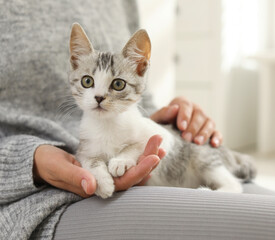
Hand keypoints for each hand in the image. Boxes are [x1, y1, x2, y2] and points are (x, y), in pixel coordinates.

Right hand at [33, 135, 164, 197]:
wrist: (43, 159)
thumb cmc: (48, 164)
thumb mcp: (59, 168)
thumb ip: (75, 177)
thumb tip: (93, 188)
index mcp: (95, 186)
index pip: (121, 183)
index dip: (138, 172)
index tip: (153, 159)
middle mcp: (105, 183)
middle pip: (132, 175)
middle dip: (148, 161)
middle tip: (161, 147)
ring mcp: (107, 173)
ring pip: (132, 167)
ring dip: (146, 155)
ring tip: (160, 141)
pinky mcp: (108, 163)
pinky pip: (127, 159)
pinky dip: (138, 150)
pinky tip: (149, 141)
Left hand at [150, 96, 222, 146]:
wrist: (166, 137)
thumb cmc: (161, 127)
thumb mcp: (157, 120)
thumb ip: (163, 114)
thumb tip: (174, 109)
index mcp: (182, 104)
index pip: (186, 105)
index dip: (184, 115)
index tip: (181, 127)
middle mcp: (195, 110)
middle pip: (199, 114)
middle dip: (193, 127)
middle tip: (186, 138)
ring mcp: (205, 121)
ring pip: (209, 123)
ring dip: (204, 133)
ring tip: (197, 143)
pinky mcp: (211, 132)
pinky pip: (217, 133)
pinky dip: (217, 138)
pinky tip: (214, 144)